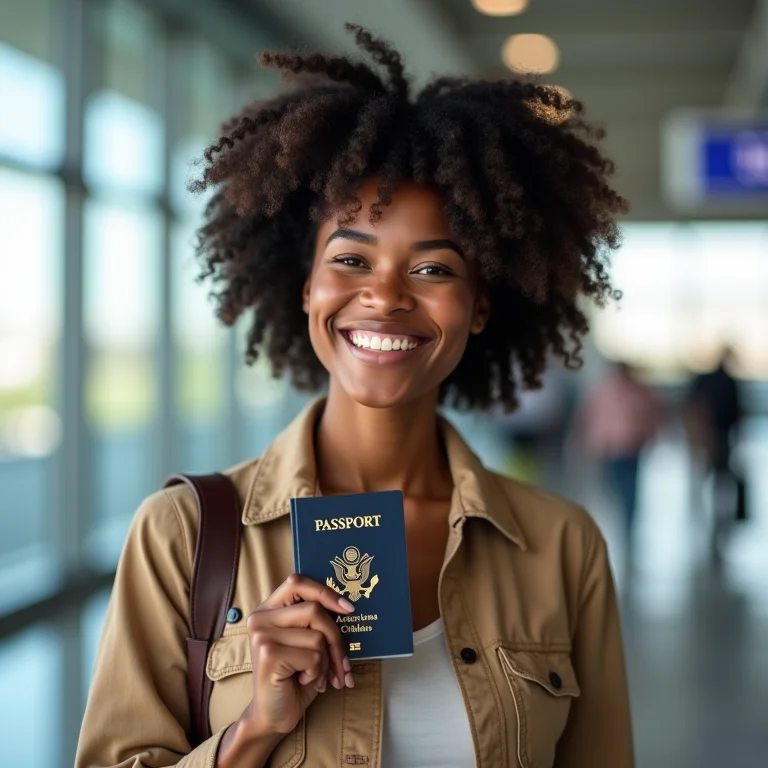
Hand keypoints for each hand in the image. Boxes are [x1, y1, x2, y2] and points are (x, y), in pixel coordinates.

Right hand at [241, 574, 355, 738]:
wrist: (273, 715)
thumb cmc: (295, 676)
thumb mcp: (306, 642)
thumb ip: (316, 621)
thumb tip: (348, 606)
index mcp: (269, 609)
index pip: (297, 582)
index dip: (325, 592)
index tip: (348, 609)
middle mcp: (261, 618)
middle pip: (314, 610)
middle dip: (336, 638)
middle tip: (342, 663)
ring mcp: (262, 635)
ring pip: (317, 635)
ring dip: (326, 661)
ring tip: (318, 675)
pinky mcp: (269, 654)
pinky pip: (313, 656)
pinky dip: (317, 672)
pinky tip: (304, 680)